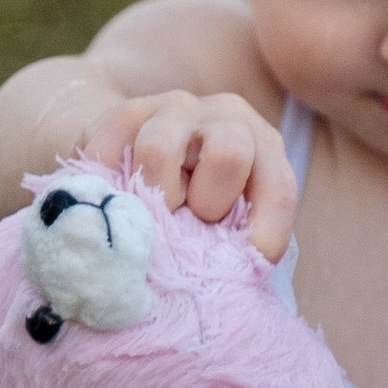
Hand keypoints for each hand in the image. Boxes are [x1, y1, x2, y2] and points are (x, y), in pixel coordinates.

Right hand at [75, 87, 298, 256]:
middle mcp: (228, 118)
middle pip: (229, 153)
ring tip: (150, 210)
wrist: (135, 156)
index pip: (278, 188)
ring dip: (153, 195)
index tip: (239, 266)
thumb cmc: (191, 205)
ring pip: (159, 150)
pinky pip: (110, 151)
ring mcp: (176, 109)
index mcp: (264, 148)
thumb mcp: (225, 221)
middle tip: (190, 219)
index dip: (264, 233)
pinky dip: (110, 185)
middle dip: (207, 202)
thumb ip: (233, 242)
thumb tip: (230, 279)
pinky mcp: (127, 112)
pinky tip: (116, 195)